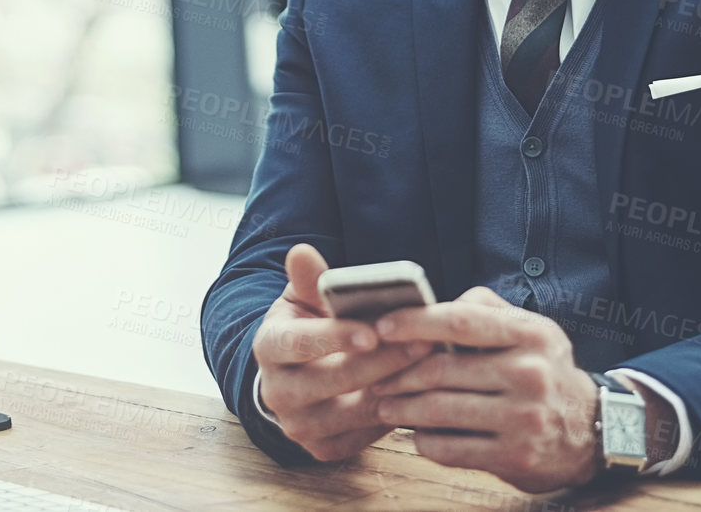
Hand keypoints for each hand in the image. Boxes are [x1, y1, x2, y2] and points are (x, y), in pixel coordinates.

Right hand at [249, 244, 435, 461]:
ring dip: (397, 388)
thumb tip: (302, 252)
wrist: (295, 376)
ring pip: (355, 411)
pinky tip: (420, 392)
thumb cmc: (309, 326)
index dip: (336, 336)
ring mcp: (298, 425)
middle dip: (382, 361)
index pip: (299, 342)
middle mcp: (276, 392)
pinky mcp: (321, 449)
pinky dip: (395, 414)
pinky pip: (365, 436)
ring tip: (431, 365)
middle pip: (333, 380)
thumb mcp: (304, 299)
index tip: (374, 331)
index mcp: (269, 347)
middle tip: (424, 343)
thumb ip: (309, 279)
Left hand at [369, 286, 601, 492]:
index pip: (461, 321)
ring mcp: (523, 419)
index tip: (382, 327)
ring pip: (439, 410)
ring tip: (384, 404)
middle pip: (441, 369)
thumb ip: (487, 309)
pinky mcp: (515, 457)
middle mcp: (530, 374)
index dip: (415, 322)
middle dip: (398, 373)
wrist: (592, 431)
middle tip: (374, 376)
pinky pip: (451, 448)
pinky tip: (416, 433)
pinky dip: (424, 441)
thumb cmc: (547, 372)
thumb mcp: (533, 330)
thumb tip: (435, 302)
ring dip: (402, 408)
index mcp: (531, 335)